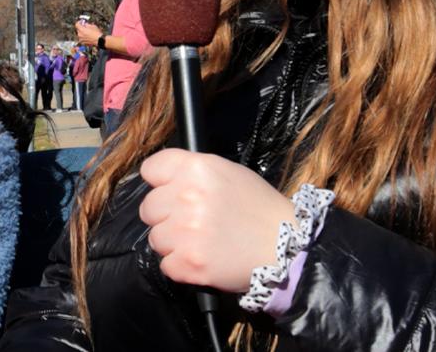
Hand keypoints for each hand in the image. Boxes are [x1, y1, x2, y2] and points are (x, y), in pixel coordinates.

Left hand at [74, 21, 103, 45]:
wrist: (100, 40)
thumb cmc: (97, 33)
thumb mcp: (92, 25)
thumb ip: (87, 24)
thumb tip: (85, 24)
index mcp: (81, 30)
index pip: (77, 24)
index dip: (79, 22)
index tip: (81, 22)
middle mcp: (80, 35)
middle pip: (78, 29)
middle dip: (81, 27)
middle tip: (85, 26)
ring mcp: (81, 39)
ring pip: (80, 34)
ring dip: (82, 32)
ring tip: (87, 32)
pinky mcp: (83, 43)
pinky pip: (82, 38)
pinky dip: (84, 37)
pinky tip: (88, 36)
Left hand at [138, 148, 295, 291]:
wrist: (287, 247)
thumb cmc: (259, 209)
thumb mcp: (228, 173)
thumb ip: (193, 173)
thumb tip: (163, 179)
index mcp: (197, 169)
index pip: (150, 169)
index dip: (160, 182)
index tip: (170, 191)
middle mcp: (187, 197)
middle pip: (148, 208)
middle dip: (166, 216)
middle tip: (194, 222)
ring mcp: (185, 232)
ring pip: (156, 238)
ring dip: (174, 243)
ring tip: (203, 241)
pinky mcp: (188, 263)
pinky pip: (166, 265)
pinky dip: (182, 266)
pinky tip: (204, 258)